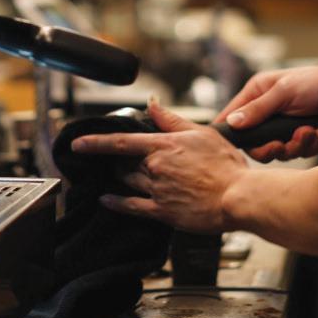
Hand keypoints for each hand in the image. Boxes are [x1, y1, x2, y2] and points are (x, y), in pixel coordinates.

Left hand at [70, 101, 246, 232]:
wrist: (238, 196)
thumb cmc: (225, 165)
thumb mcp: (201, 132)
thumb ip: (171, 120)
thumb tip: (153, 105)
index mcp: (163, 145)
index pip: (120, 141)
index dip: (95, 142)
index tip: (79, 143)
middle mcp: (155, 167)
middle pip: (123, 163)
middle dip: (116, 161)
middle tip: (115, 161)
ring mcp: (157, 190)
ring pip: (127, 181)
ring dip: (118, 177)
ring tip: (115, 175)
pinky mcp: (163, 212)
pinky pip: (131, 207)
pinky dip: (115, 203)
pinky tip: (106, 199)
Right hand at [214, 62, 317, 162]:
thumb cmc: (316, 83)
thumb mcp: (284, 93)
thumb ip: (258, 109)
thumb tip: (231, 122)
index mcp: (257, 94)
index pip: (232, 116)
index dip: (231, 132)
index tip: (236, 146)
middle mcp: (268, 111)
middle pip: (255, 143)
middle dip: (272, 147)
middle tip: (280, 145)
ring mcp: (285, 126)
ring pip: (279, 151)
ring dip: (296, 144)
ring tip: (309, 131)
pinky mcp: (302, 137)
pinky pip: (299, 152)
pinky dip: (311, 144)